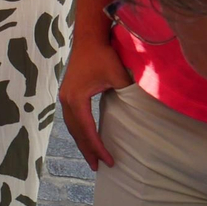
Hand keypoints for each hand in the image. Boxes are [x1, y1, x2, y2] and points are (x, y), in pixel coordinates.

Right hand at [58, 35, 133, 169]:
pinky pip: (72, 117)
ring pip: (72, 126)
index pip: (88, 130)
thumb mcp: (117, 76)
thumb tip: (141, 112)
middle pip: (76, 132)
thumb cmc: (102, 55)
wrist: (88, 38)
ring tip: (91, 156)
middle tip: (97, 167)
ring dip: (82, 141)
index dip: (98, 148)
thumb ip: (127, 95)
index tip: (109, 162)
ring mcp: (65, 95)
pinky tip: (87, 134)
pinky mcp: (68, 92)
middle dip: (87, 150)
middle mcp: (66, 100)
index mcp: (76, 99)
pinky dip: (80, 130)